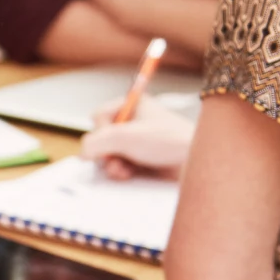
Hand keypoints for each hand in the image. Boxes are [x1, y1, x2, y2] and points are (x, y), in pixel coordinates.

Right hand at [80, 98, 195, 179]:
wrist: (197, 165)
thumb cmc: (171, 141)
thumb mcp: (125, 136)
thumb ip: (95, 142)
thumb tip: (82, 153)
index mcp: (133, 104)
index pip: (99, 116)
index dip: (101, 130)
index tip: (112, 139)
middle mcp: (134, 122)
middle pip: (101, 137)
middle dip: (106, 152)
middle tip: (115, 159)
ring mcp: (138, 142)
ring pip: (108, 154)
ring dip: (112, 164)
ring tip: (124, 170)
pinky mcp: (143, 160)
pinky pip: (119, 166)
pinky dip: (121, 172)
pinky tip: (130, 174)